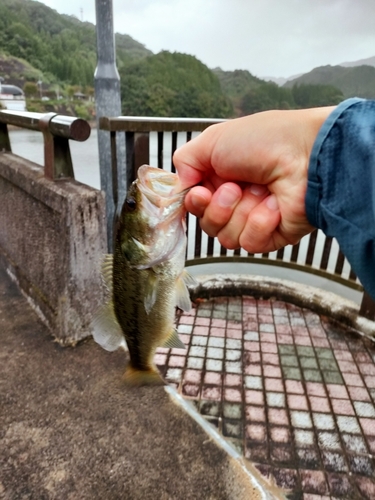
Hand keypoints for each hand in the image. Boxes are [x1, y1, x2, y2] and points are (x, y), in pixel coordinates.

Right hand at [173, 107, 333, 252]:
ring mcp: (254, 218)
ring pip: (225, 237)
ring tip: (257, 192)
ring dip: (238, 213)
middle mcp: (236, 199)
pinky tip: (273, 206)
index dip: (193, 202)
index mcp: (221, 177)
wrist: (307, 153)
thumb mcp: (212, 140)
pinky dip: (259, 223)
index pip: (195, 203)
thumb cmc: (265, 140)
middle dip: (216, 208)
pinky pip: (249, 243)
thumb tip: (180, 188)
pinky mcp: (272, 235)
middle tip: (233, 188)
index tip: (198, 192)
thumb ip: (184, 162)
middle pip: (207, 224)